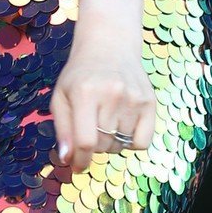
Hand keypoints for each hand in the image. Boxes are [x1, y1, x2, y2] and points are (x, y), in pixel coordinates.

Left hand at [52, 27, 155, 175]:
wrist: (110, 46)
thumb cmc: (80, 75)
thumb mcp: (61, 97)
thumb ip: (62, 129)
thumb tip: (68, 159)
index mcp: (85, 93)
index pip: (86, 141)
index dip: (80, 161)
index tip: (77, 166)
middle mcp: (112, 95)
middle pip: (103, 146)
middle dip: (93, 148)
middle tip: (90, 132)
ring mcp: (134, 98)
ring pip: (121, 146)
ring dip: (111, 144)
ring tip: (106, 122)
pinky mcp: (150, 102)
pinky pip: (142, 142)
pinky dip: (131, 142)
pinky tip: (123, 126)